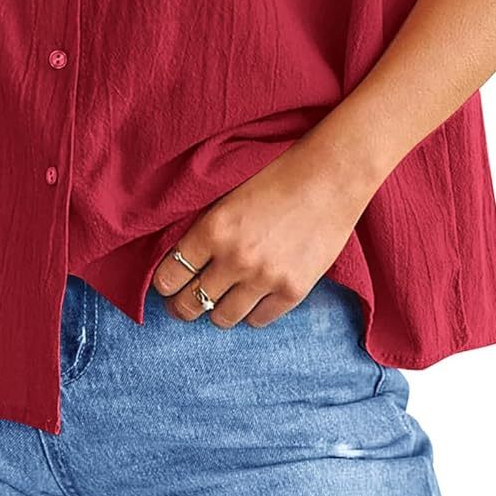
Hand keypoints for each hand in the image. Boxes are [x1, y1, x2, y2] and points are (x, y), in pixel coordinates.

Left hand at [151, 142, 375, 328]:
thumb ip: (205, 224)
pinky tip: (253, 298)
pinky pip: (259, 320)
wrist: (331, 177)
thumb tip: (180, 253)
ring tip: (221, 300)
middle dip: (182, 307)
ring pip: (222, 318)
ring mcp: (265, 278)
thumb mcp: (229, 192)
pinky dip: (252, 312)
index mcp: (213, 229)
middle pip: (190, 304)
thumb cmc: (278, 174)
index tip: (167, 284)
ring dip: (217, 311)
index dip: (164, 283)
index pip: (169, 276)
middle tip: (184, 303)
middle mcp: (234, 259)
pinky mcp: (293, 290)